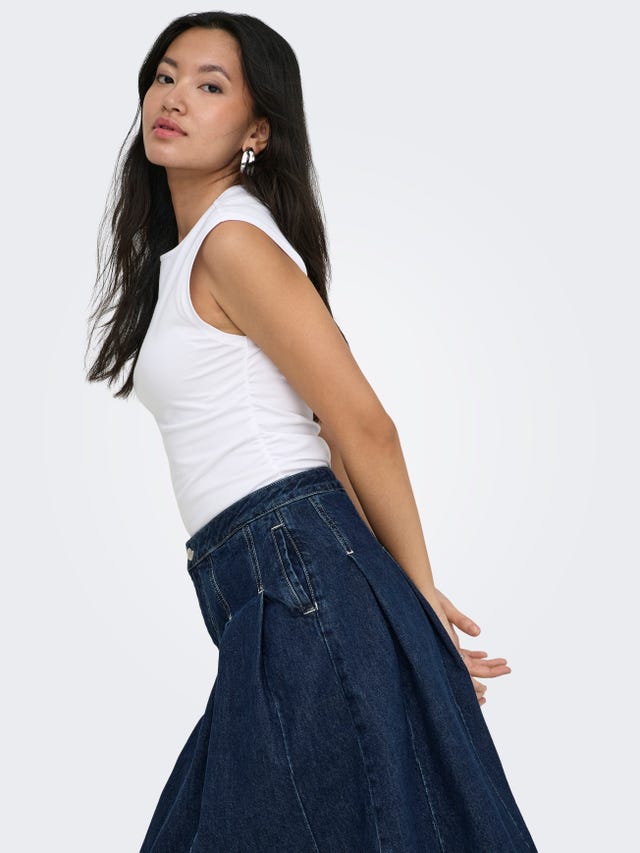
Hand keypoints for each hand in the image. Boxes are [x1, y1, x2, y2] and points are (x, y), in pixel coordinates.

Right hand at [434, 587, 511, 707]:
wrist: (413, 592)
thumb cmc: (426, 599)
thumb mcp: (445, 607)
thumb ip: (461, 620)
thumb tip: (477, 632)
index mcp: (445, 645)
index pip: (468, 669)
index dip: (484, 675)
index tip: (499, 675)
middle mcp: (445, 649)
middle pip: (471, 668)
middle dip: (490, 669)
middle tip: (508, 668)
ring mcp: (445, 645)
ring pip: (467, 661)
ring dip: (485, 662)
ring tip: (502, 661)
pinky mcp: (444, 639)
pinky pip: (461, 653)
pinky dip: (474, 655)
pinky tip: (484, 653)